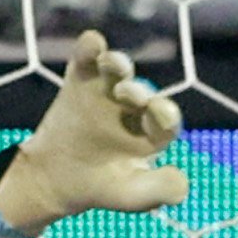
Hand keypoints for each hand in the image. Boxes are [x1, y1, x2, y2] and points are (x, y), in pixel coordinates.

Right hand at [0, 29, 186, 237]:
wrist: (55, 180)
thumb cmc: (101, 188)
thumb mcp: (130, 196)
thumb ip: (157, 190)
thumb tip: (182, 182)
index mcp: (152, 133)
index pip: (165, 121)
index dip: (164, 114)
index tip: (160, 112)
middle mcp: (134, 108)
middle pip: (141, 93)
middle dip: (137, 92)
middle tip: (127, 94)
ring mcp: (106, 92)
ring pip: (116, 71)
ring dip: (117, 64)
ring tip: (113, 63)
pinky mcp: (80, 81)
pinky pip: (86, 60)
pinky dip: (89, 48)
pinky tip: (92, 41)